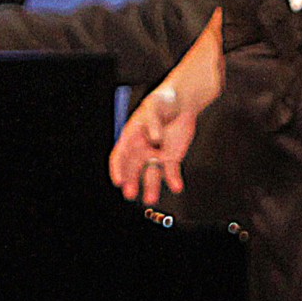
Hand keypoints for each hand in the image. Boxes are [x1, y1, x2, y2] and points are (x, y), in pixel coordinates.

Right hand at [108, 84, 195, 204]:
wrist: (183, 102)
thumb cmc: (164, 101)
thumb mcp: (156, 105)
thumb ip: (153, 121)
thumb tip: (154, 138)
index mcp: (131, 136)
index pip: (119, 156)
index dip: (118, 169)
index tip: (119, 181)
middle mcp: (141, 149)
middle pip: (132, 169)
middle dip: (131, 182)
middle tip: (131, 194)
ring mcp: (156, 155)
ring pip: (150, 175)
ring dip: (150, 187)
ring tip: (151, 199)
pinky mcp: (172, 157)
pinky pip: (171, 172)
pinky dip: (173, 180)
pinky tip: (176, 186)